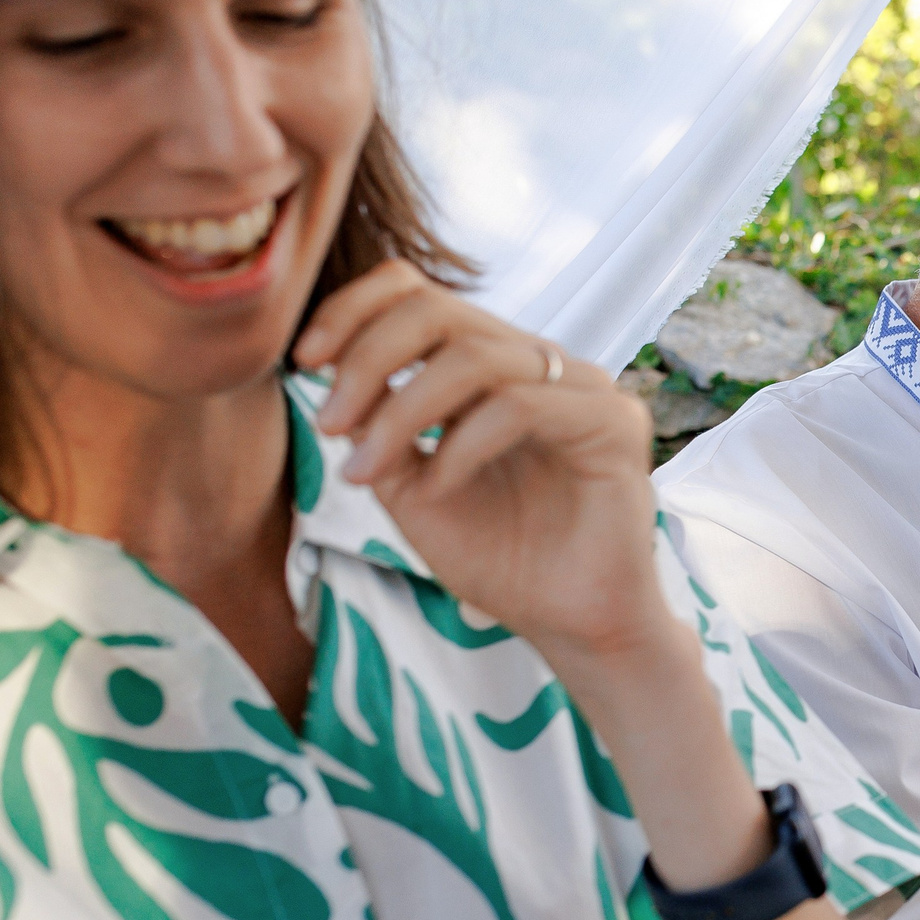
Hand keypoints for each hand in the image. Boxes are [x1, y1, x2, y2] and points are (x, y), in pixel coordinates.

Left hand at [293, 262, 667, 660]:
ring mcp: (585, 388)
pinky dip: (460, 447)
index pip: (421, 295)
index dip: (354, 311)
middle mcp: (542, 365)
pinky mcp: (615, 424)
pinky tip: (438, 489)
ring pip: (475, 356)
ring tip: (366, 470)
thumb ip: (377, 429)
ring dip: (402, 411)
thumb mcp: (411, 488)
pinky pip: (518, 407)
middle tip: (328, 422)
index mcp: (497, 367)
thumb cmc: (502, 559)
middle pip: (440, 309)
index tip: (304, 362)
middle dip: (367, 358)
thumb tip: (326, 369)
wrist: (568, 624)